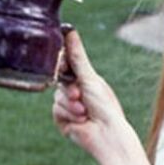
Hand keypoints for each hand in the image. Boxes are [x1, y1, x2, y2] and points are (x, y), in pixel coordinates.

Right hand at [52, 29, 127, 160]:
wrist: (107, 134)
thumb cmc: (105, 106)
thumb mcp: (90, 78)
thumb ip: (77, 56)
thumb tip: (70, 31)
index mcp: (83, 80)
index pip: (64, 66)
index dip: (62, 67)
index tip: (64, 67)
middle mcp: (75, 92)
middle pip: (58, 83)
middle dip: (69, 91)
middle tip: (80, 96)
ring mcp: (68, 107)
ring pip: (57, 99)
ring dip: (70, 106)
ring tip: (85, 113)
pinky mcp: (63, 121)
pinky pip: (56, 112)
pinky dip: (68, 116)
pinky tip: (81, 122)